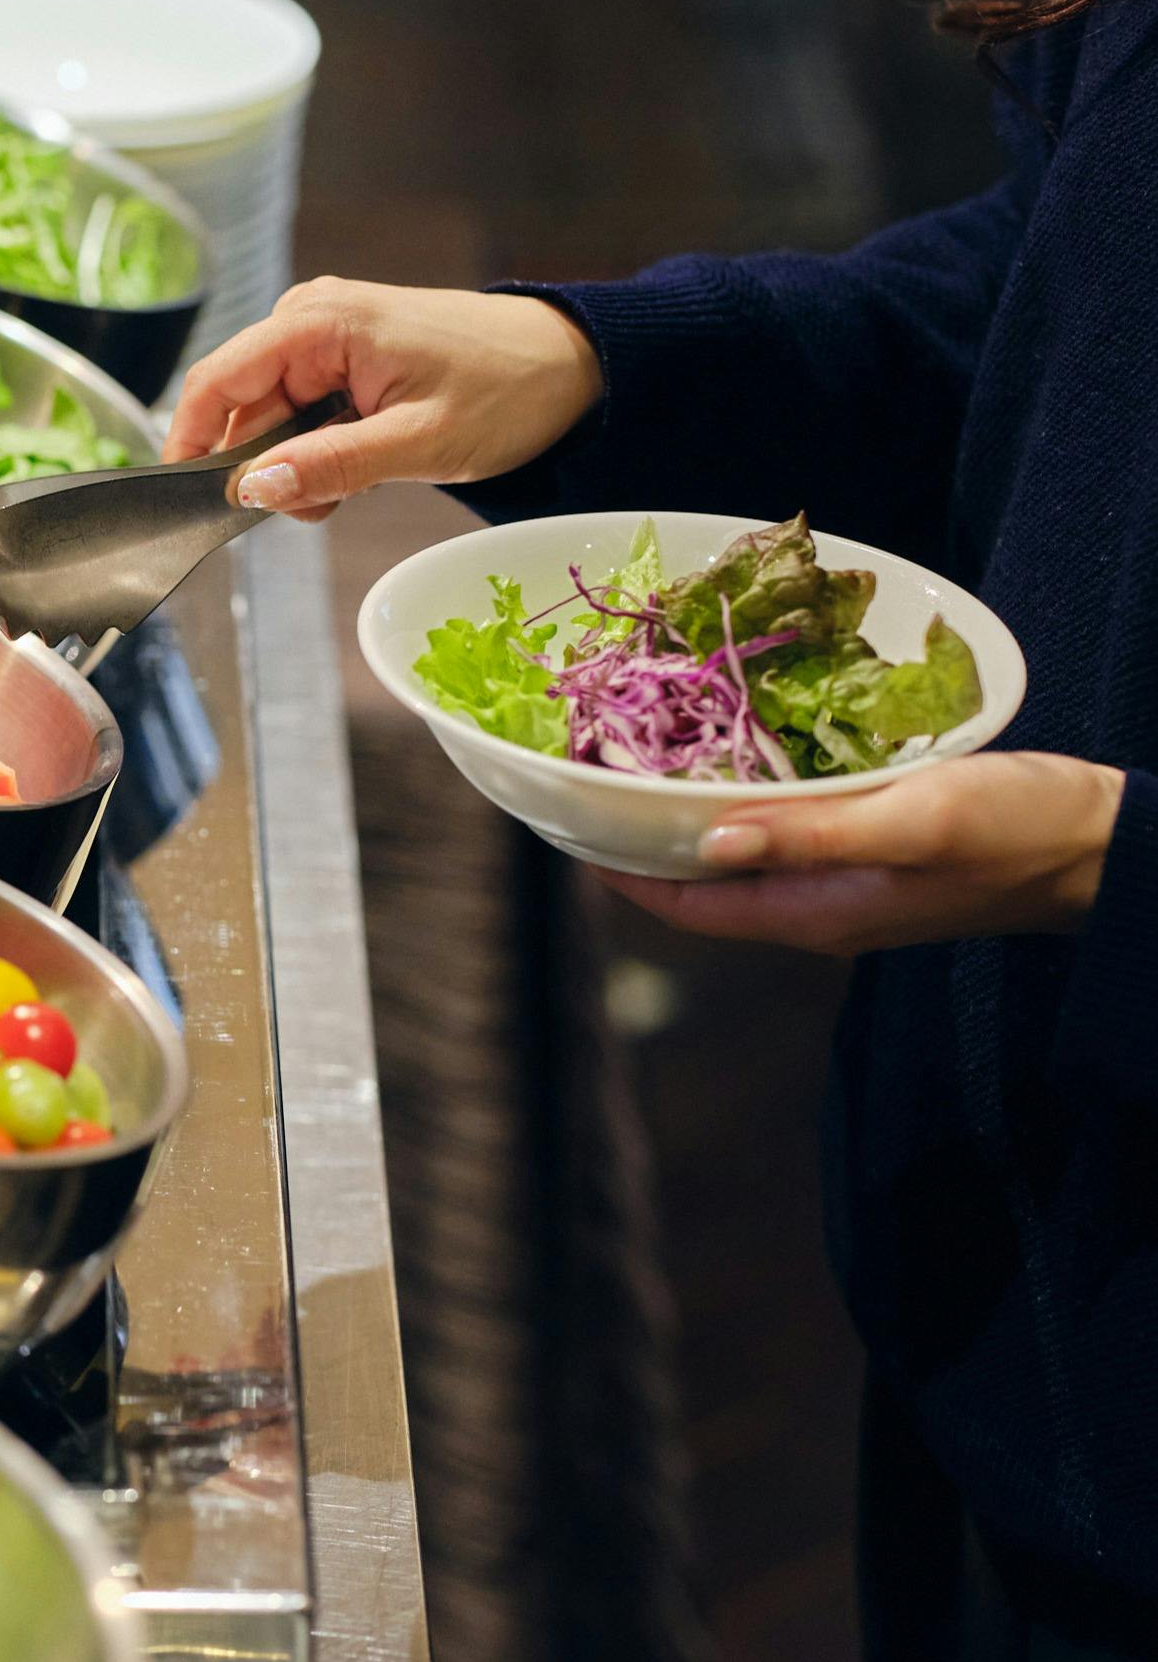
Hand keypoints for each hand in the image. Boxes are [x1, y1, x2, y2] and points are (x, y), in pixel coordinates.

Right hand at [163, 277, 603, 516]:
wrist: (570, 365)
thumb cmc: (508, 390)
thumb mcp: (418, 442)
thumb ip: (330, 466)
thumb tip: (253, 489)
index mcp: (320, 322)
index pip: (217, 381)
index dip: (190, 442)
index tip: (188, 501)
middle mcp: (309, 319)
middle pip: (239, 406)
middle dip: (263, 468)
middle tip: (316, 509)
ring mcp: (324, 338)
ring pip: (269, 418)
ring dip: (295, 466)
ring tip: (353, 489)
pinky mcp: (341, 358)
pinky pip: (299, 414)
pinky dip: (316, 453)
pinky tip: (358, 470)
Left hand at [598, 754, 1124, 956]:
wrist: (1104, 842)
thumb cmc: (1016, 832)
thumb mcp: (911, 822)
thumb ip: (809, 835)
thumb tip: (706, 841)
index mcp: (809, 913)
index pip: (680, 905)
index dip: (613, 867)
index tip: (558, 816)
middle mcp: (809, 906)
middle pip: (694, 880)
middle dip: (635, 834)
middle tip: (581, 768)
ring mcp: (837, 880)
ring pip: (732, 850)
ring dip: (681, 810)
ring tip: (627, 753)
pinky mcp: (864, 849)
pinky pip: (778, 827)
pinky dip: (739, 793)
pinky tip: (724, 748)